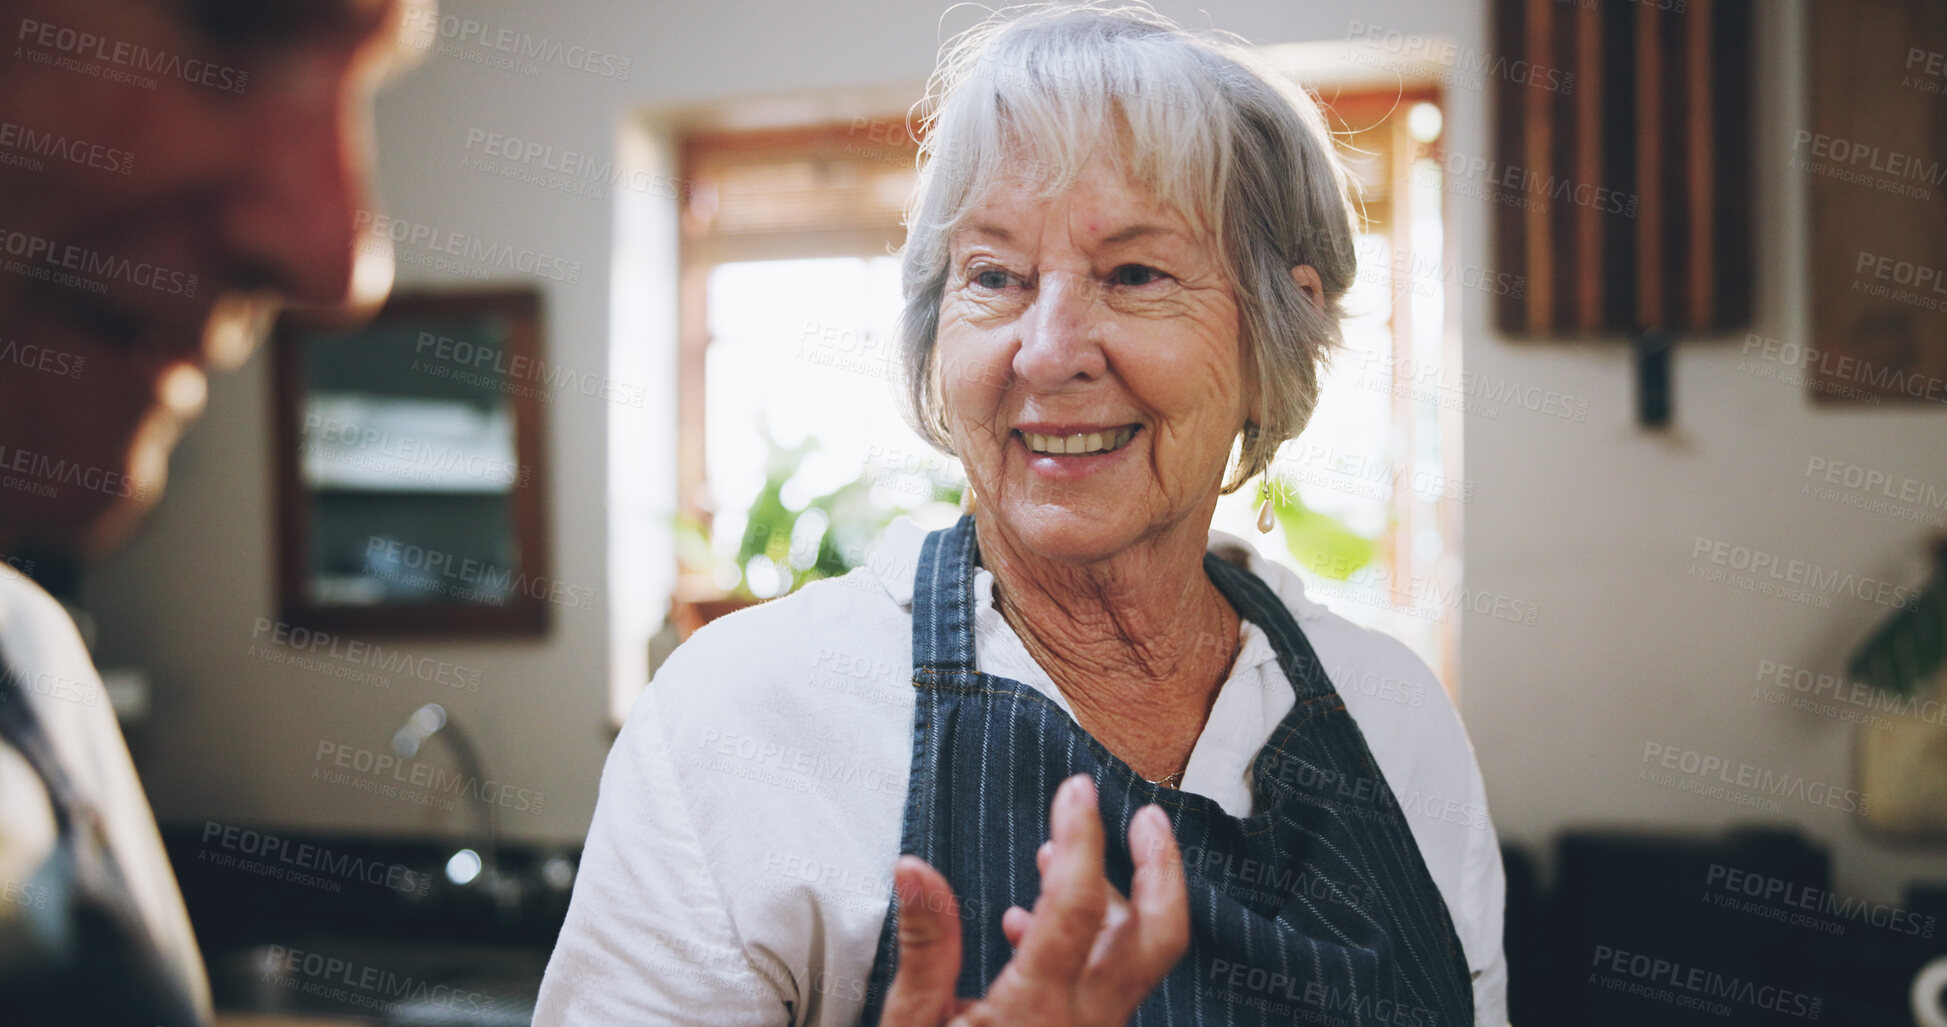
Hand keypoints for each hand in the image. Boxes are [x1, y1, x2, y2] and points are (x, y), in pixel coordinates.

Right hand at [879, 775, 1189, 1025]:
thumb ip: (926, 946)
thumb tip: (914, 866)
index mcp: (1038, 1010)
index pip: (1077, 903)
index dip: (1081, 836)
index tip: (1074, 790)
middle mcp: (1084, 1024)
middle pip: (1158, 935)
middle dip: (1162, 867)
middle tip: (1147, 816)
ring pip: (1137, 958)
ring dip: (1117, 898)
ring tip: (1060, 856)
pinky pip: (1108, 985)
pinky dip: (1089, 940)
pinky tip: (1028, 925)